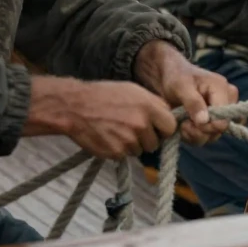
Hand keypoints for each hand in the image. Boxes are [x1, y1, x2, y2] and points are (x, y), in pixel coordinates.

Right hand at [23, 75, 176, 158]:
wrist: (76, 107)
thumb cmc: (105, 95)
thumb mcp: (134, 91)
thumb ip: (153, 104)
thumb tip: (168, 117)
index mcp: (149, 106)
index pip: (171, 127)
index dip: (164, 128)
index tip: (158, 128)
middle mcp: (141, 124)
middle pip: (156, 142)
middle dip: (148, 139)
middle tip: (134, 129)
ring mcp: (129, 140)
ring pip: (141, 151)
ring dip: (133, 145)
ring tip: (118, 130)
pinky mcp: (116, 153)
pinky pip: (125, 156)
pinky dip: (119, 150)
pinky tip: (109, 137)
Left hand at [134, 40, 238, 145]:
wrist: (170, 75)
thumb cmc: (176, 76)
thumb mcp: (181, 86)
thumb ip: (193, 102)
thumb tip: (204, 121)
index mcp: (222, 88)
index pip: (224, 118)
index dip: (207, 126)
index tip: (188, 124)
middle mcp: (227, 100)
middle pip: (220, 129)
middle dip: (199, 131)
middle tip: (182, 125)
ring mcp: (222, 111)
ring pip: (214, 135)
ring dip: (196, 134)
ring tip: (182, 124)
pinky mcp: (215, 119)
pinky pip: (210, 135)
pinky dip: (196, 135)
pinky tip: (185, 127)